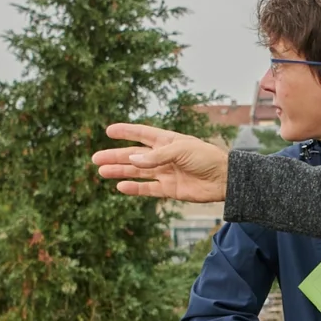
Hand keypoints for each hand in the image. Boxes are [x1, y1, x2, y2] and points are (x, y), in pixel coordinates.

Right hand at [92, 122, 230, 201]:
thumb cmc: (206, 158)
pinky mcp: (169, 189)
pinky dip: (134, 188)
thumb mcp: (181, 150)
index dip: (126, 132)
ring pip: (137, 172)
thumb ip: (156, 156)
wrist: (225, 180)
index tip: (109, 130)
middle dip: (115, 156)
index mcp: (167, 141)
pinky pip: (148, 188)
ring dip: (120, 171)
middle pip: (134, 155)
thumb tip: (132, 159)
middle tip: (95, 158)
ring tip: (102, 171)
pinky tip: (121, 186)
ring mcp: (165, 173)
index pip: (142, 134)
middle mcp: (164, 156)